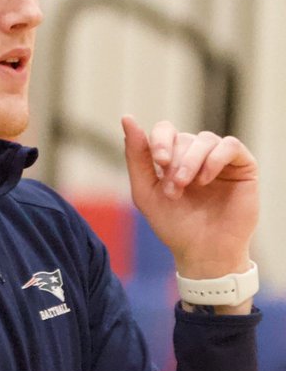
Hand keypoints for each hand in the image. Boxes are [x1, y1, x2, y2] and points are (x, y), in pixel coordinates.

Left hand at [121, 116, 257, 279]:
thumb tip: (128, 119)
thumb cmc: (174, 226)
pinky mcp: (242, 165)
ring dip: (191, 162)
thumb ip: (137, 158)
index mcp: (172, 160)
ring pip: (204, 139)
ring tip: (186, 187)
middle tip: (173, 189)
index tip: (159, 162)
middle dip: (175, 162)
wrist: (203, 251)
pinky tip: (205, 180)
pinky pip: (229, 146)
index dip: (160, 141)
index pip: (164, 131)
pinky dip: (214, 159)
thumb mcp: (146, 192)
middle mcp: (195, 155)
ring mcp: (219, 159)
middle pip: (183, 138)